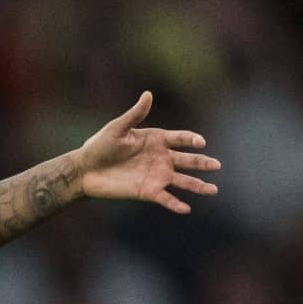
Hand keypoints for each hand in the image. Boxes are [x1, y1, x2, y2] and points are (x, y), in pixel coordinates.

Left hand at [71, 90, 220, 214]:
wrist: (85, 170)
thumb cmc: (99, 146)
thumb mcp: (117, 128)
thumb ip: (135, 114)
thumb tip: (148, 94)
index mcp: (156, 140)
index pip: (180, 138)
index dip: (191, 140)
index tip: (200, 143)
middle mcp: (161, 158)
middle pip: (188, 160)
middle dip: (202, 163)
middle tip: (217, 165)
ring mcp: (156, 175)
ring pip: (183, 181)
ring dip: (198, 186)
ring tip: (213, 190)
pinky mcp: (148, 191)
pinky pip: (166, 198)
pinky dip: (175, 204)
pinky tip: (186, 209)